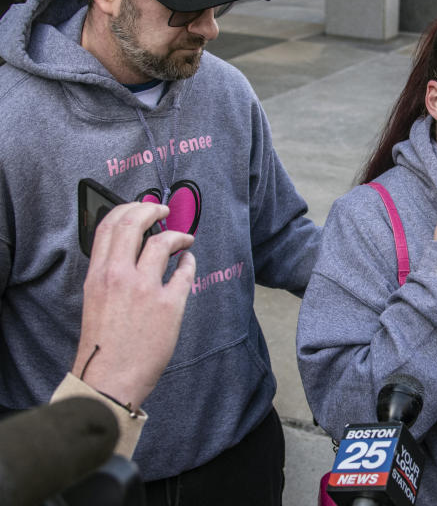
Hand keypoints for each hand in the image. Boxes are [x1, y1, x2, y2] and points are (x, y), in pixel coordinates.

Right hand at [72, 202, 195, 410]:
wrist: (110, 379)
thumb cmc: (103, 344)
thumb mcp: (95, 301)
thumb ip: (109, 275)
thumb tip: (129, 252)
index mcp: (97, 276)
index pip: (108, 226)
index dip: (128, 209)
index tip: (142, 208)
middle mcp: (119, 277)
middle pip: (135, 224)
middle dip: (152, 210)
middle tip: (165, 211)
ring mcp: (145, 289)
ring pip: (164, 243)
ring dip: (178, 236)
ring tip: (185, 240)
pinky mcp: (169, 305)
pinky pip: (185, 272)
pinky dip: (189, 262)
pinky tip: (189, 262)